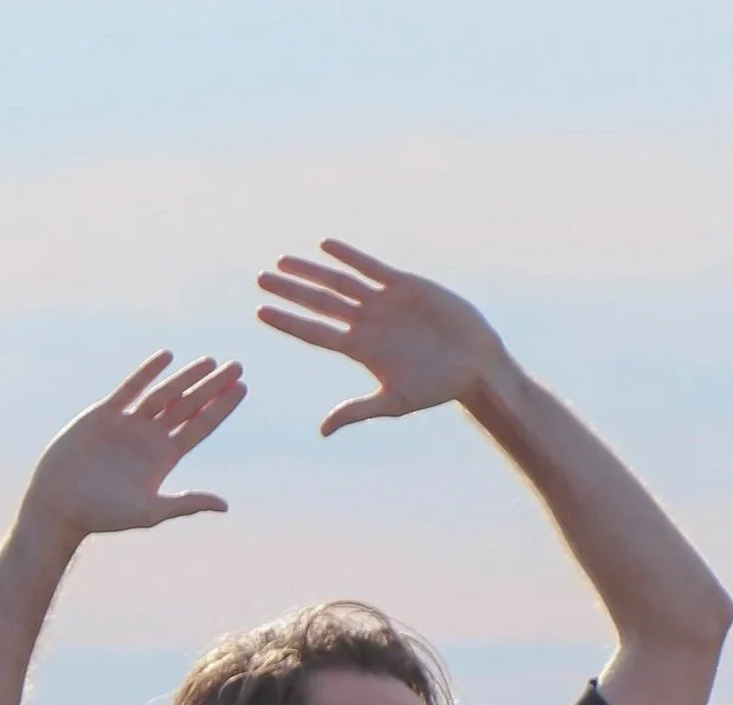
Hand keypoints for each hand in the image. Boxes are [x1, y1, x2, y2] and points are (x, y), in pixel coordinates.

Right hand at [18, 354, 245, 549]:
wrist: (58, 506)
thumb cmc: (102, 515)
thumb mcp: (149, 512)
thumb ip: (186, 504)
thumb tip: (224, 505)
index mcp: (162, 460)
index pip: (199, 427)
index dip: (221, 408)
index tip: (242, 387)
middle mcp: (149, 439)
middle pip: (188, 406)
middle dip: (212, 387)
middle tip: (237, 366)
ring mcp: (127, 425)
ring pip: (163, 394)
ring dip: (186, 377)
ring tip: (210, 361)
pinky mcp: (103, 415)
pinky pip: (130, 388)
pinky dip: (146, 372)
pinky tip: (166, 357)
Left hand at [257, 239, 510, 439]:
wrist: (473, 363)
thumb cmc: (436, 387)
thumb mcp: (394, 402)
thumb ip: (358, 410)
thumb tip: (322, 431)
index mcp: (359, 350)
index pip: (314, 333)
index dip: (288, 322)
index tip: (260, 312)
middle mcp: (365, 323)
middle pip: (318, 303)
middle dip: (290, 290)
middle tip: (260, 278)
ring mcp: (382, 302)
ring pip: (338, 282)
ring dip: (311, 271)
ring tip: (282, 261)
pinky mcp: (404, 285)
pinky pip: (370, 267)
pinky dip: (348, 256)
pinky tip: (325, 246)